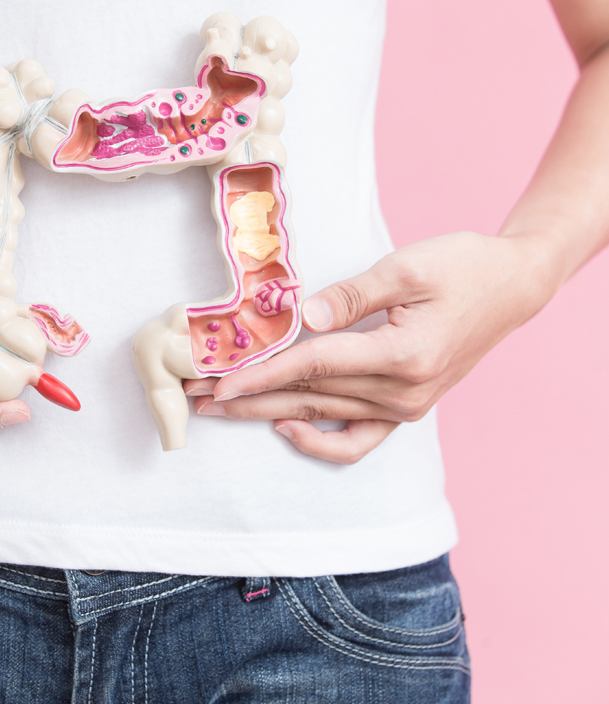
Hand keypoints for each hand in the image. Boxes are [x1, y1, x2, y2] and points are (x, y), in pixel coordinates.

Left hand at [184, 231, 553, 463]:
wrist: (512, 287)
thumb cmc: (463, 267)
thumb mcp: (409, 267)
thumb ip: (352, 296)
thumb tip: (302, 318)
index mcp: (405, 355)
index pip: (315, 367)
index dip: (263, 374)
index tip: (218, 383)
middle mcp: (404, 392)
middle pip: (308, 397)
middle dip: (246, 398)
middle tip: (196, 398)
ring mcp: (406, 407)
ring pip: (322, 415)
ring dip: (266, 412)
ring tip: (220, 409)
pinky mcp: (407, 407)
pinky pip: (358, 440)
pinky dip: (320, 441)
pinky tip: (286, 427)